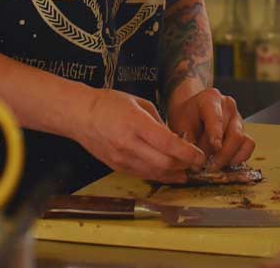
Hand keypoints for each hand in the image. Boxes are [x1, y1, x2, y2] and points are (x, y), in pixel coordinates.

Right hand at [72, 89, 203, 182]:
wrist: (79, 115)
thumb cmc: (109, 104)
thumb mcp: (139, 103)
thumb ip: (158, 122)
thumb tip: (174, 138)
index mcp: (136, 124)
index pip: (168, 144)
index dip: (188, 153)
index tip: (200, 156)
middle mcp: (129, 144)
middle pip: (164, 163)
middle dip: (184, 166)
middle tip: (197, 164)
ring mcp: (121, 159)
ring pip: (154, 173)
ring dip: (173, 175)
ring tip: (187, 172)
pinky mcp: (116, 167)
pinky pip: (142, 175)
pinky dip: (158, 176)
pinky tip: (169, 174)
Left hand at [168, 87, 255, 169]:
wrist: (191, 110)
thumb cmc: (186, 115)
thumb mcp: (180, 125)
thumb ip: (188, 142)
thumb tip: (196, 163)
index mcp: (211, 99)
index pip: (217, 118)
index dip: (216, 134)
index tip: (215, 147)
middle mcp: (229, 106)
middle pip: (233, 134)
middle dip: (221, 155)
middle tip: (208, 166)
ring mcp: (238, 118)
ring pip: (242, 141)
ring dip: (229, 157)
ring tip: (214, 165)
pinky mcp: (243, 130)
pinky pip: (248, 146)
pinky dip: (238, 157)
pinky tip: (224, 162)